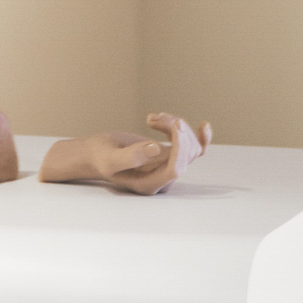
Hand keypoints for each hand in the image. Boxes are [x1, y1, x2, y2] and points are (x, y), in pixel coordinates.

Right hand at [39, 112, 211, 193]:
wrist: (97, 153)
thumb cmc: (100, 157)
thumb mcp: (110, 158)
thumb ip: (131, 157)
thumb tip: (157, 149)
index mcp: (149, 185)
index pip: (176, 168)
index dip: (180, 146)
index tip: (173, 125)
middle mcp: (163, 179)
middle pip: (185, 155)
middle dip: (175, 130)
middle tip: (153, 117)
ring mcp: (168, 167)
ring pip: (190, 147)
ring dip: (176, 125)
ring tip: (153, 117)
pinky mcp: (171, 156)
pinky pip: (194, 148)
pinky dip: (199, 136)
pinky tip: (205, 126)